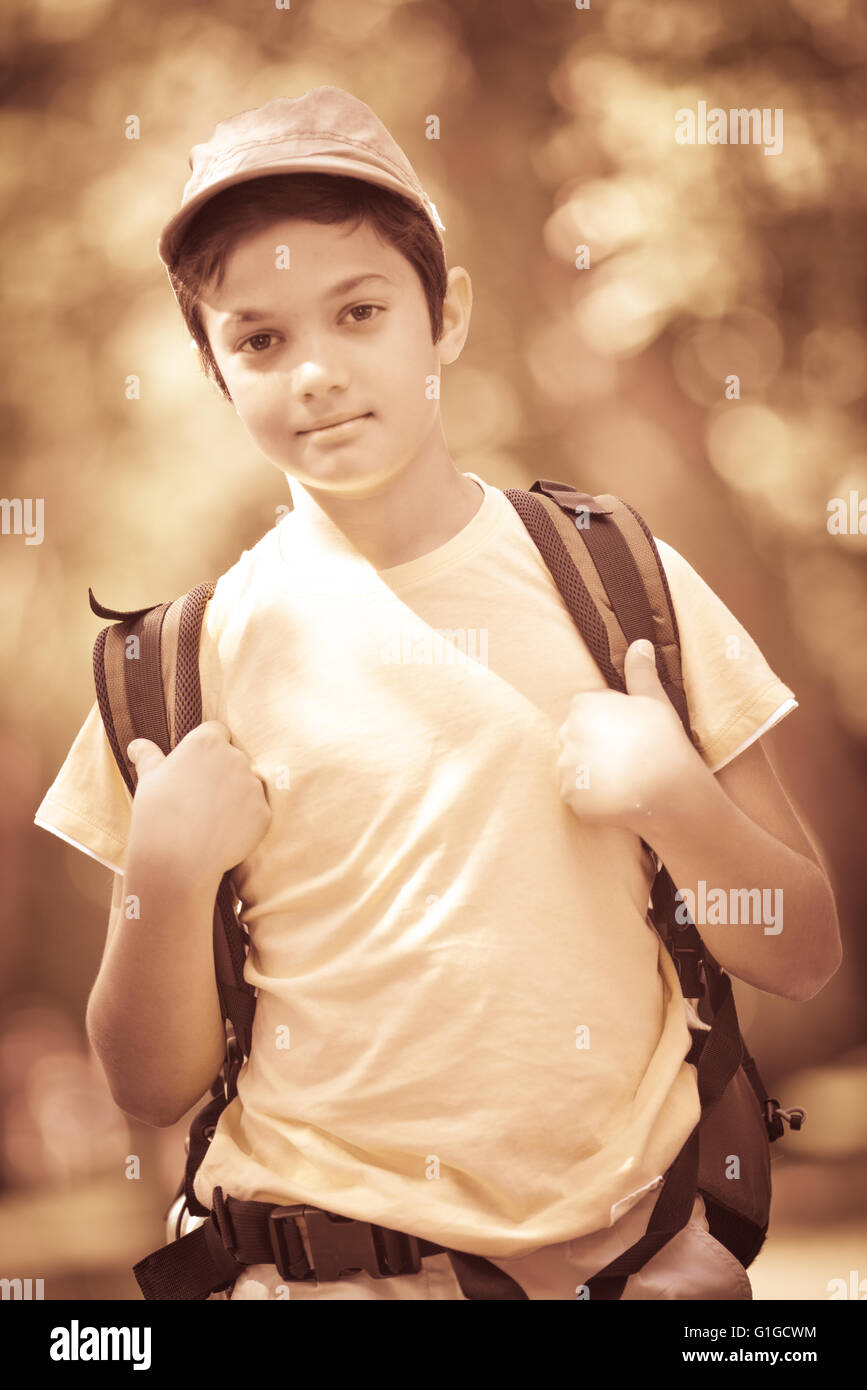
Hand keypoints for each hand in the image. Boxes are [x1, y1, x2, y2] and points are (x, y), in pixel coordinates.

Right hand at [127, 721, 272, 879]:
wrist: (176, 859)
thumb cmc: (156, 814)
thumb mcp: (147, 779)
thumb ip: (148, 756)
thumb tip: (137, 745)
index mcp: (206, 742)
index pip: (216, 732)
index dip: (206, 749)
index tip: (195, 767)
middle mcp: (235, 757)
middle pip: (233, 758)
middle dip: (221, 772)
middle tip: (199, 797)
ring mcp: (252, 785)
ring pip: (247, 784)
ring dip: (235, 795)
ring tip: (210, 817)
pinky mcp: (263, 812)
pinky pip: (256, 810)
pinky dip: (244, 819)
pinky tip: (223, 831)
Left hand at [556, 639, 698, 833]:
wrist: (668, 789)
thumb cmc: (663, 740)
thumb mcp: (654, 699)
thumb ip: (640, 671)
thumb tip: (639, 644)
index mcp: (584, 705)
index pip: (588, 711)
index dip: (610, 722)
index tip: (629, 734)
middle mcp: (567, 732)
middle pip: (579, 737)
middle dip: (598, 746)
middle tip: (628, 756)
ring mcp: (566, 766)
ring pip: (577, 766)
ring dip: (595, 772)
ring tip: (625, 778)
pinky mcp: (570, 796)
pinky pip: (578, 794)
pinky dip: (594, 796)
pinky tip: (617, 795)